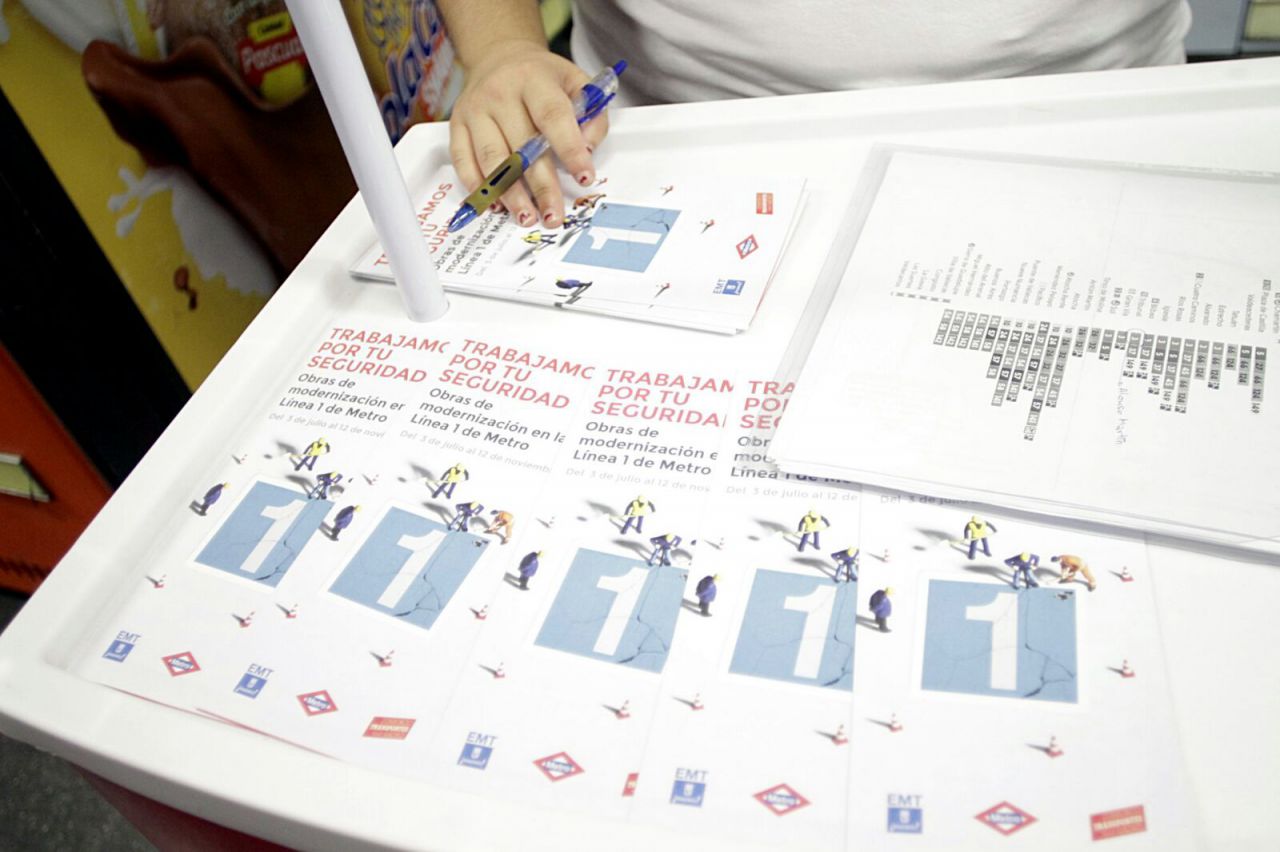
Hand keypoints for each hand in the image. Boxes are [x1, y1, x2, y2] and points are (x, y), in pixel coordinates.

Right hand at [449, 41, 607, 227]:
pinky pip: (463, 161)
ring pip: (491, 158)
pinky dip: (479, 186)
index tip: (584, 177)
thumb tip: (587, 149)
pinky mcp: (457, 124)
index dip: (570, 149)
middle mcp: (500, 92)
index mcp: (534, 78)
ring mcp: (475, 109)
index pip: (553, 116)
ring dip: (509, 193)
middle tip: (553, 216)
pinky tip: (496, 204)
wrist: (499, 57)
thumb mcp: (575, 82)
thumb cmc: (542, 78)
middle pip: (522, 146)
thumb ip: (592, 114)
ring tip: (526, 217)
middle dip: (541, 186)